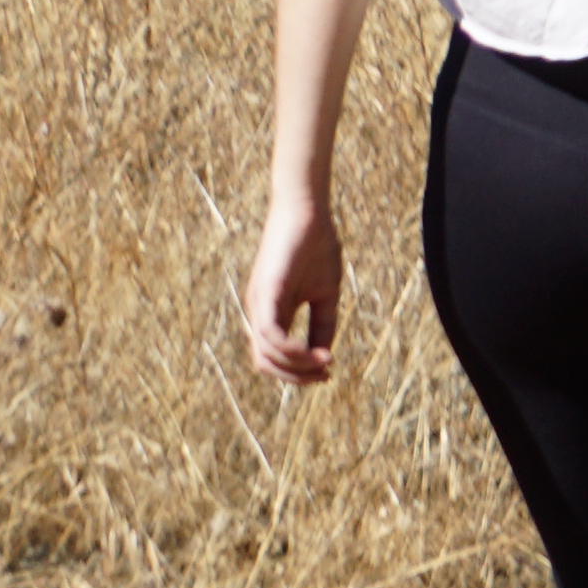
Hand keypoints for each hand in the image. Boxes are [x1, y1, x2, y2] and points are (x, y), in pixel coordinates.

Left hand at [245, 203, 342, 385]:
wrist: (307, 209)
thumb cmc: (316, 245)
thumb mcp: (325, 291)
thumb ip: (323, 322)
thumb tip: (324, 355)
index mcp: (273, 312)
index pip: (274, 356)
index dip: (299, 372)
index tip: (328, 372)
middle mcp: (260, 312)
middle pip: (266, 363)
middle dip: (295, 377)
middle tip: (325, 375)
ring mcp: (259, 304)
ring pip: (266, 354)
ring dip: (296, 367)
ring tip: (325, 362)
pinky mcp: (266, 293)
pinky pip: (271, 334)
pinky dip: (291, 350)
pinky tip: (314, 352)